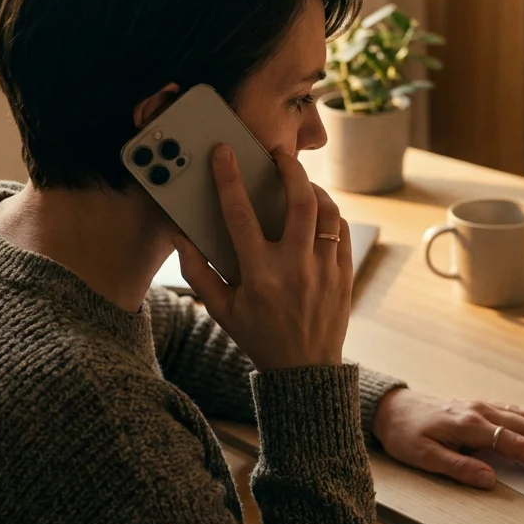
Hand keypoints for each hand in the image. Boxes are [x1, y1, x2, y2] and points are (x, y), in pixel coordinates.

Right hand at [174, 145, 351, 370]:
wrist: (304, 370)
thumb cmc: (258, 336)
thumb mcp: (220, 310)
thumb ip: (197, 272)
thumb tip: (179, 236)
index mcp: (260, 275)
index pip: (240, 215)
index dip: (229, 179)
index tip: (224, 153)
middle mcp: (295, 268)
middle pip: (299, 201)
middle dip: (290, 168)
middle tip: (279, 154)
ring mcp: (324, 270)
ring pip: (327, 210)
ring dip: (312, 188)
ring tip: (298, 181)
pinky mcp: (344, 273)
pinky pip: (340, 229)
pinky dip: (328, 213)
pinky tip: (316, 211)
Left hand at [371, 389, 523, 489]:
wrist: (391, 408)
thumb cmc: (405, 434)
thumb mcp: (424, 457)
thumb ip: (458, 467)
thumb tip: (490, 479)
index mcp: (471, 424)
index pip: (516, 444)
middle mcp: (482, 411)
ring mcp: (483, 406)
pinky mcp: (481, 406)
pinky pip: (517, 412)